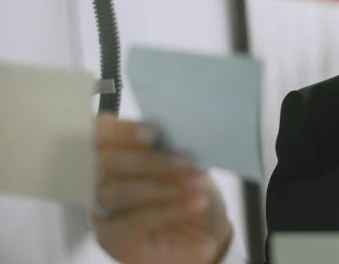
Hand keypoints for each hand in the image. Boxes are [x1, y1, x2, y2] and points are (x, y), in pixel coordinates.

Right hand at [93, 113, 232, 263]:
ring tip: (197, 183)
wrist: (208, 233)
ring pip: (119, 192)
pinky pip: (134, 221)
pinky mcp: (113, 240)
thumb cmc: (192, 191)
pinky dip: (169, 209)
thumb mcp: (186, 162)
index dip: (118, 131)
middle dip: (149, 160)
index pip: (98, 136)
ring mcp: (102, 214)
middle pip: (106, 165)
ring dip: (163, 185)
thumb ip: (170, 145)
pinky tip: (194, 204)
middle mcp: (99, 183)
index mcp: (113, 154)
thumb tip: (171, 133)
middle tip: (185, 160)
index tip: (151, 132)